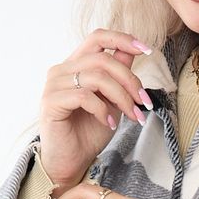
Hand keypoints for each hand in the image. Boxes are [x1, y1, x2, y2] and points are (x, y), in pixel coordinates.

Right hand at [37, 29, 154, 187]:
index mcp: (75, 64)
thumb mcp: (112, 99)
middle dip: (129, 79)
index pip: (97, 37)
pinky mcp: (50, 102)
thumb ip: (118, 75)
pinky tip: (109, 123)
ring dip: (121, 97)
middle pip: (102, 58)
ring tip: (132, 115)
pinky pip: (84, 96)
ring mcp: (54, 84)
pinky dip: (102, 109)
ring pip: (96, 77)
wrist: (72, 160)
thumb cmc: (90, 131)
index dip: (123, 39)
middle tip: (143, 102)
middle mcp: (62, 69)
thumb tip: (134, 51)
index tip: (148, 50)